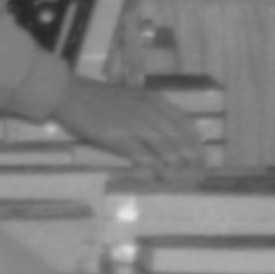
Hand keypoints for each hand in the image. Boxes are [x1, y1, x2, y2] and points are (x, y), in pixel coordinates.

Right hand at [51, 79, 205, 170]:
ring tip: (183, 181)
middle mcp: (149, 111)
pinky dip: (152, 168)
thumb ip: (151, 114)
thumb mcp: (132, 99)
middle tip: (198, 176)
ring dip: (175, 167)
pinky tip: (158, 178)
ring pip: (164, 148)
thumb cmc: (99, 98)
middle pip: (178, 139)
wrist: (70, 92)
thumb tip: (167, 135)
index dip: (196, 144)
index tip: (204, 160)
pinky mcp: (119, 136)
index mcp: (154, 101)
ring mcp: (135, 123)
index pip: (185, 124)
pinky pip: (141, 155)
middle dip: (190, 160)